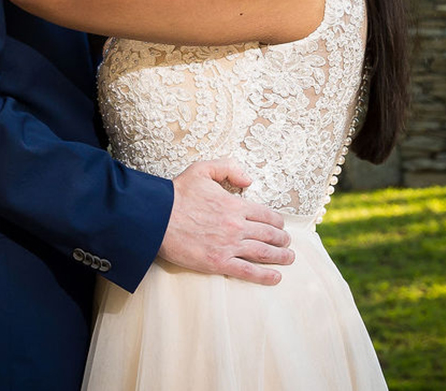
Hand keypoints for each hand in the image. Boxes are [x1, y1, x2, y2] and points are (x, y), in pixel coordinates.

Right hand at [158, 159, 292, 284]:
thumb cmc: (177, 194)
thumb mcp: (202, 169)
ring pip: (263, 253)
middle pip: (269, 234)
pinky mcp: (218, 262)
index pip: (266, 214)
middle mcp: (236, 226)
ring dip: (280, 257)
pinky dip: (264, 276)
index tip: (281, 226)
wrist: (156, 218)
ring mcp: (229, 246)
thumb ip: (229, 168)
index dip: (277, 221)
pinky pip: (247, 271)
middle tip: (288, 244)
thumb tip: (249, 180)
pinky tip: (276, 277)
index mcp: (235, 205)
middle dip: (282, 240)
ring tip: (289, 259)